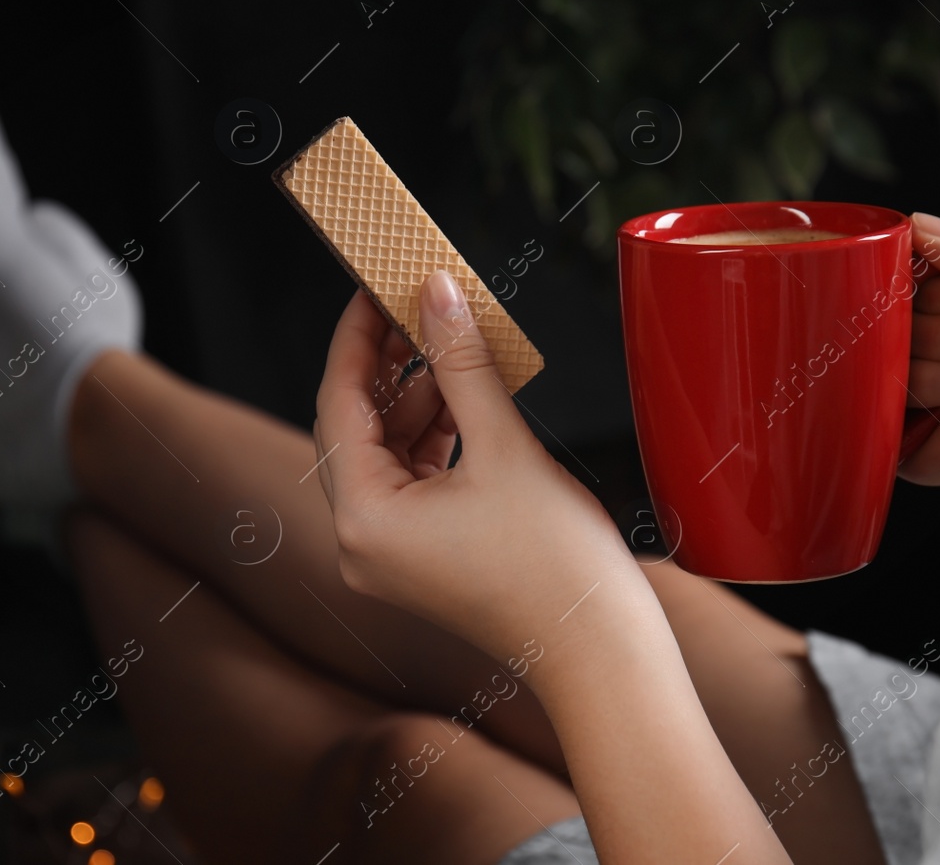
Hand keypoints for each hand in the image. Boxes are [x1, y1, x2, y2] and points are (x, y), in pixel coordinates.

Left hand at [311, 273, 636, 662]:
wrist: (601, 652)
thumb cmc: (558, 567)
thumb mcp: (504, 446)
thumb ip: (461, 364)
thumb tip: (435, 295)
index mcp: (364, 519)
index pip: (338, 404)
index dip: (354, 338)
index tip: (372, 286)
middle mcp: (361, 542)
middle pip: (354, 427)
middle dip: (384, 363)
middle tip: (411, 302)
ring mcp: (389, 554)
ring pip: (384, 451)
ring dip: (413, 395)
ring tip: (447, 341)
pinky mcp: (421, 557)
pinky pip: (411, 478)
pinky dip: (433, 433)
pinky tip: (463, 392)